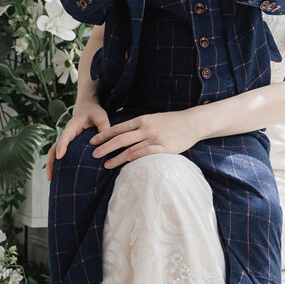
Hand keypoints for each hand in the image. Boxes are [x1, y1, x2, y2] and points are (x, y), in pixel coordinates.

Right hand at [46, 100, 110, 179]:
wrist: (86, 109)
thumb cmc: (93, 112)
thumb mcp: (100, 115)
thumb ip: (103, 124)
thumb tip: (106, 137)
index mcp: (73, 126)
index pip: (65, 136)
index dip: (62, 146)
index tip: (59, 156)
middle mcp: (66, 134)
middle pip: (54, 147)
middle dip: (51, 161)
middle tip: (50, 176)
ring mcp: (66, 141)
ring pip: (55, 153)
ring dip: (52, 165)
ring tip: (51, 180)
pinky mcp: (69, 146)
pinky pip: (62, 155)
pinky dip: (59, 165)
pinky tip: (60, 176)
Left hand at [88, 107, 202, 167]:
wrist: (192, 122)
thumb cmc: (171, 122)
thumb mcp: (153, 119)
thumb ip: (139, 126)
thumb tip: (123, 134)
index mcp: (142, 120)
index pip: (118, 128)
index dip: (104, 135)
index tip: (92, 141)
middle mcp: (146, 128)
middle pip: (121, 138)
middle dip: (105, 147)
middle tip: (93, 154)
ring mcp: (155, 138)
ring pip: (131, 149)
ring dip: (117, 157)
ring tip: (106, 164)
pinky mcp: (164, 148)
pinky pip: (147, 153)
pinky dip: (135, 158)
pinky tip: (126, 163)